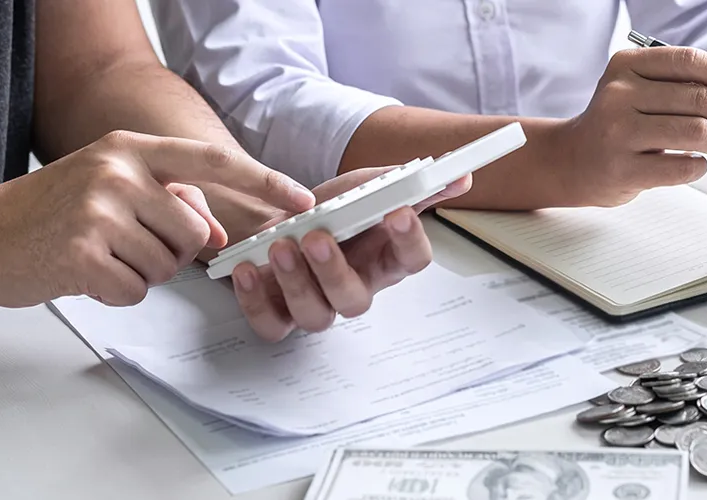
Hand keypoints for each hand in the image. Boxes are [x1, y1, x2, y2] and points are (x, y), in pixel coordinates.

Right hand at [0, 130, 312, 306]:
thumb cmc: (44, 214)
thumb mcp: (107, 185)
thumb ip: (165, 200)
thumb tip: (217, 233)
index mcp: (128, 150)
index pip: (212, 162)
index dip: (262, 182)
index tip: (301, 199)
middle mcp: (118, 173)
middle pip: (193, 233)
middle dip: (171, 253)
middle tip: (125, 246)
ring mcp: (100, 212)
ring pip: (167, 266)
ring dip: (140, 273)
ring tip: (98, 255)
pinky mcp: (84, 253)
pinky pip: (136, 290)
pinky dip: (115, 292)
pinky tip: (83, 273)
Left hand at [226, 168, 471, 340]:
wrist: (279, 221)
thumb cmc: (329, 210)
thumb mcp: (366, 188)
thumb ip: (406, 184)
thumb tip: (458, 177)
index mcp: (383, 260)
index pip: (412, 261)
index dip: (410, 240)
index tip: (398, 211)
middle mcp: (354, 288)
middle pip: (356, 301)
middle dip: (335, 270)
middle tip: (318, 237)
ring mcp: (316, 306)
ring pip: (315, 315)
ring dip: (296, 281)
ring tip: (281, 245)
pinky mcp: (278, 315)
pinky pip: (271, 324)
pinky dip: (256, 301)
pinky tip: (248, 269)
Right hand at [553, 47, 706, 206]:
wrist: (571, 161)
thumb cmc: (618, 125)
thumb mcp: (640, 90)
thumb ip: (684, 86)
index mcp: (627, 65)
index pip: (691, 61)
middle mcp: (619, 94)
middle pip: (700, 99)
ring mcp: (618, 132)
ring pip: (696, 132)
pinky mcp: (622, 169)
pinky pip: (683, 168)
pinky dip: (700, 167)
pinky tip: (694, 164)